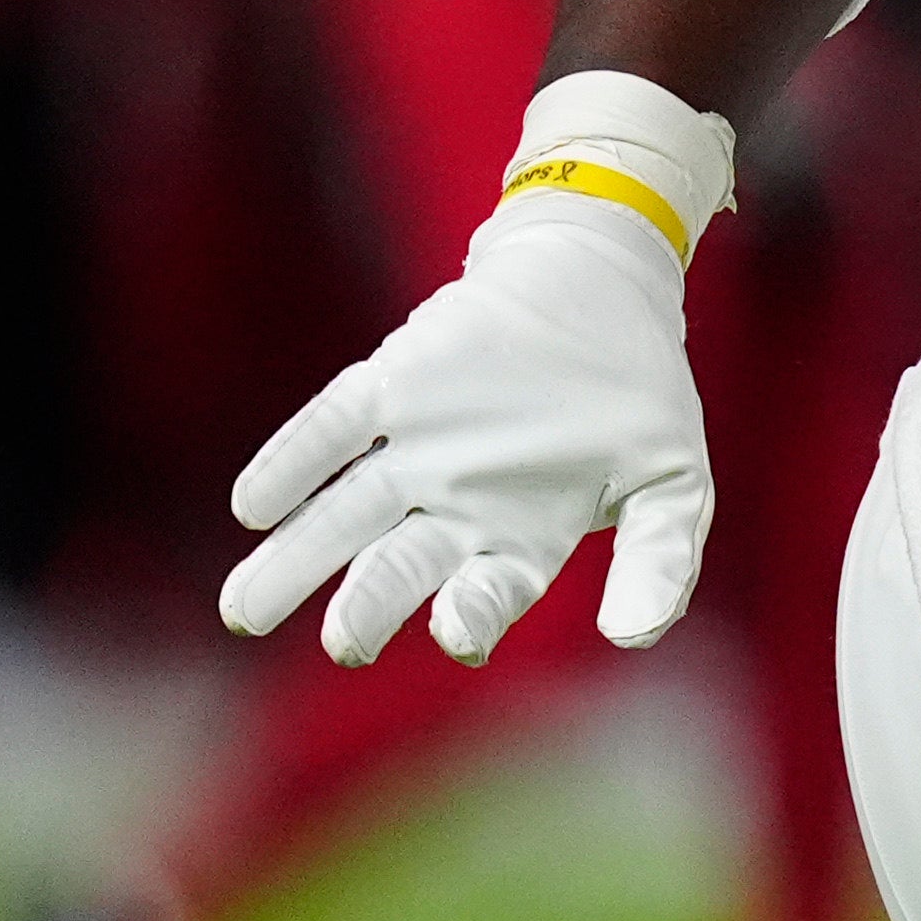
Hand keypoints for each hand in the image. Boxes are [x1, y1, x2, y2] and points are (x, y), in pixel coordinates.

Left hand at [223, 182, 715, 667]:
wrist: (602, 278)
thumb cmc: (635, 391)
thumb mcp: (675, 477)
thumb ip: (662, 557)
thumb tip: (632, 633)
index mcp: (522, 539)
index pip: (485, 594)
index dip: (471, 615)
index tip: (458, 630)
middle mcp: (455, 506)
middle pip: (396, 568)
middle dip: (366, 607)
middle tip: (343, 642)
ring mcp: (417, 447)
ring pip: (343, 514)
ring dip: (294, 560)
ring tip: (245, 608)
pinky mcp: (391, 385)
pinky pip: (332, 429)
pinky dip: (293, 464)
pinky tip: (255, 506)